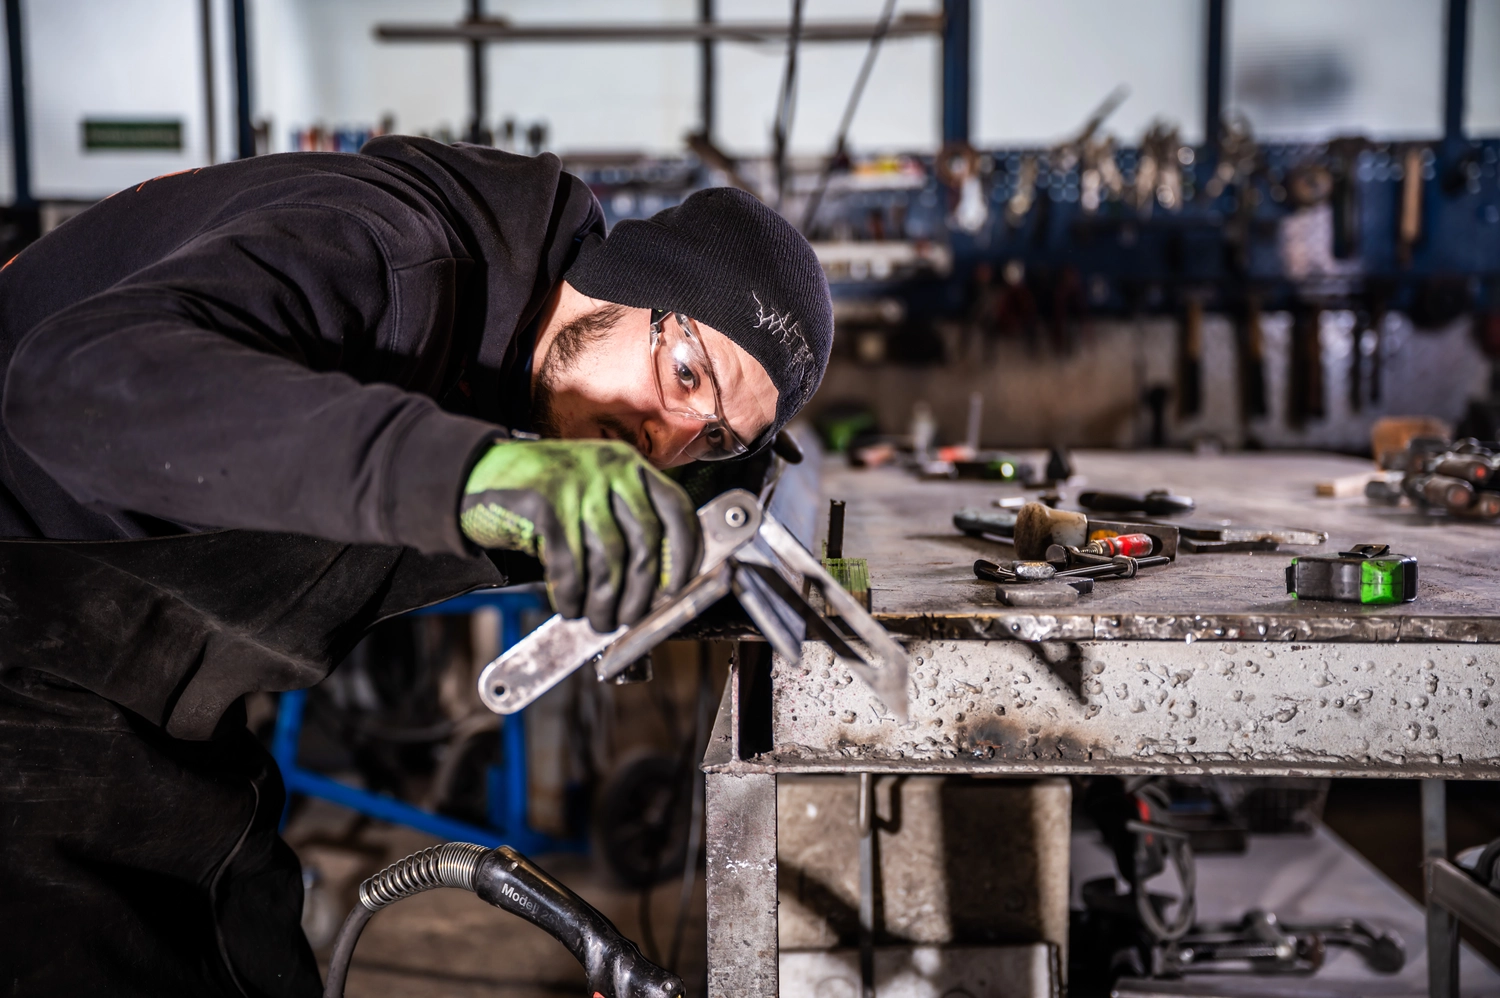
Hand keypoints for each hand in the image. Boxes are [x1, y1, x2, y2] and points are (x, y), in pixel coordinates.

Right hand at [459, 440, 700, 631]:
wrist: (477, 477)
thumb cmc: (544, 499)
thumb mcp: (592, 497)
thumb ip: (624, 526)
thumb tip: (657, 587)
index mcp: (631, 467)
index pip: (676, 509)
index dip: (686, 553)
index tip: (681, 588)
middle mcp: (610, 468)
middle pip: (646, 539)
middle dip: (643, 590)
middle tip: (632, 619)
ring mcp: (578, 481)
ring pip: (609, 555)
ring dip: (606, 599)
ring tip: (598, 620)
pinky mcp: (546, 501)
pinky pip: (570, 561)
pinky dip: (573, 593)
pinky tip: (570, 606)